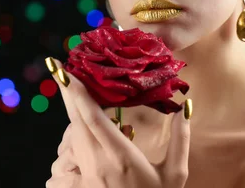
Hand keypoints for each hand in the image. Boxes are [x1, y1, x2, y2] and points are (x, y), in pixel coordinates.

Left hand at [45, 57, 191, 187]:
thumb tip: (185, 106)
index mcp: (120, 157)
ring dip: (70, 108)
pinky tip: (79, 116)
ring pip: (72, 133)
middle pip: (75, 121)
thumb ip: (181, 138)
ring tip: (69, 85)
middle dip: (66, 92)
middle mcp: (98, 162)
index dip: (78, 94)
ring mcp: (87, 173)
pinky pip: (73, 148)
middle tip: (58, 68)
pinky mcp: (84, 180)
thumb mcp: (176, 173)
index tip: (67, 73)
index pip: (93, 119)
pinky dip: (74, 128)